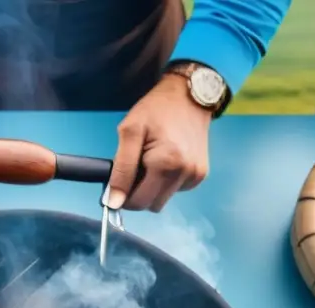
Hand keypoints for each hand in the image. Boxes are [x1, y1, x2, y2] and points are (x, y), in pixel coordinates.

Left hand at [108, 74, 211, 211]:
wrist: (189, 95)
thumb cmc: (156, 110)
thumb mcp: (129, 132)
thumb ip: (120, 169)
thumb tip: (114, 202)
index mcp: (166, 164)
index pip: (138, 202)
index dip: (123, 195)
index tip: (119, 180)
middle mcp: (185, 174)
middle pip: (151, 205)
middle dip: (138, 192)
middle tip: (135, 167)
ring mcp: (195, 176)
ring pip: (163, 200)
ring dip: (152, 187)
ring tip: (152, 160)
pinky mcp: (200, 175)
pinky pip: (175, 191)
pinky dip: (166, 182)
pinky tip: (166, 161)